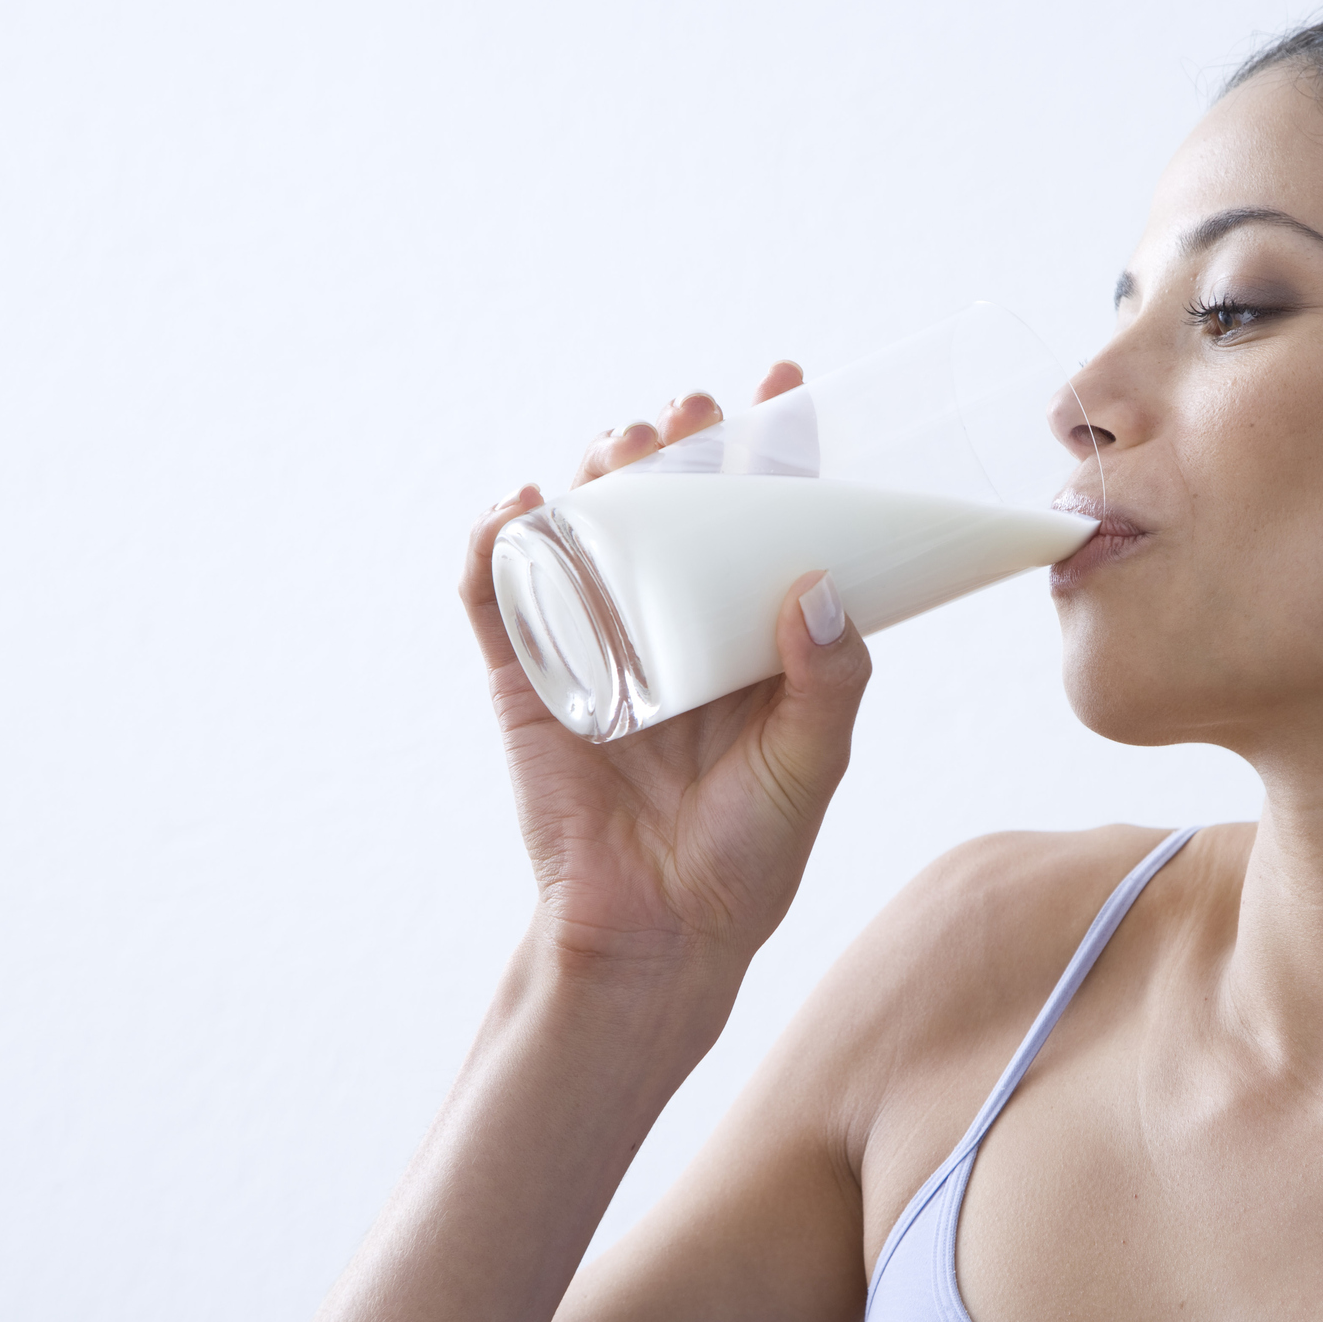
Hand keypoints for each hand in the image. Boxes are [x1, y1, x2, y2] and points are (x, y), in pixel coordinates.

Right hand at [459, 362, 871, 981]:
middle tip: (691, 415)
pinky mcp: (526, 680)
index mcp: (743, 635)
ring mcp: (591, 646)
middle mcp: (667, 625)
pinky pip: (496, 597)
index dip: (768, 450)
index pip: (758, 520)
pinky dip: (494, 543)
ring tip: (622, 446)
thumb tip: (820, 587)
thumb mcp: (808, 766)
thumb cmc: (746, 856)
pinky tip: (521, 506)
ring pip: (585, 532)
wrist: (655, 936)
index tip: (784, 385)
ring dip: (596, 473)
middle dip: (676, 446)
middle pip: (667, 507)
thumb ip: (828, 686)